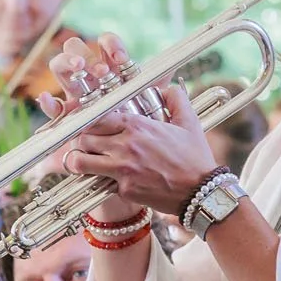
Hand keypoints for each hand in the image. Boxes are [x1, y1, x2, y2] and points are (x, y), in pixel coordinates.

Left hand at [43, 35, 220, 223]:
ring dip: (79, 160)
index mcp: (137, 126)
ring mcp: (122, 169)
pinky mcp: (124, 189)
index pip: (96, 116)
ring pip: (80, 161)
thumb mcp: (190, 122)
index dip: (88, 119)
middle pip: (82, 138)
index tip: (89, 123)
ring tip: (84, 161)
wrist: (201, 192)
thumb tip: (168, 88)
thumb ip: (177, 99)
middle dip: (81, 140)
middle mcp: (125, 146)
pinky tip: (106, 179)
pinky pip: (100, 182)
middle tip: (85, 143)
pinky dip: (100, 181)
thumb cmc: (195, 158)